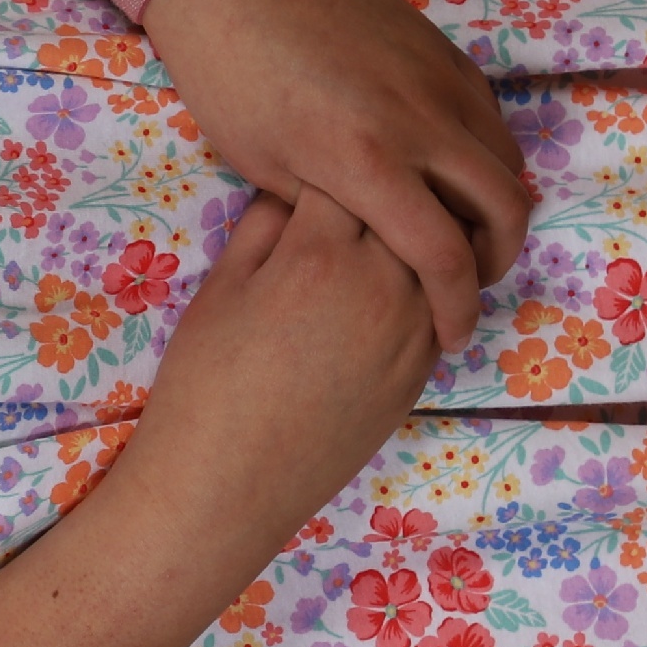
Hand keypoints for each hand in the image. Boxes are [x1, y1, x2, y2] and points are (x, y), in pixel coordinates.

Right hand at [131, 188, 440, 553]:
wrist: (229, 483)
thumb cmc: (205, 385)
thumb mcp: (220, 291)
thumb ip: (263, 229)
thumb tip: (296, 188)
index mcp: (317, 253)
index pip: (345, 174)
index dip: (327, 163)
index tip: (313, 165)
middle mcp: (380, 283)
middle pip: (405, 206)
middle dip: (381, 191)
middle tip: (354, 189)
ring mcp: (412, 328)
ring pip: (437, 252)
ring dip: (413, 235)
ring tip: (378, 233)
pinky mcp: (423, 368)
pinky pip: (441, 303)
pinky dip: (424, 285)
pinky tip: (387, 289)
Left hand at [138, 0, 529, 354]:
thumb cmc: (227, 75)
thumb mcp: (264, 166)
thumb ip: (331, 212)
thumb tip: (376, 246)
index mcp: (367, 162)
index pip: (444, 257)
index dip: (455, 310)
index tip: (448, 337)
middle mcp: (421, 120)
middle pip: (506, 210)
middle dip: (495, 262)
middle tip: (464, 287)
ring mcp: (439, 78)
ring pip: (506, 160)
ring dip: (495, 208)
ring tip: (456, 235)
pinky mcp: (442, 49)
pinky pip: (487, 117)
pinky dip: (482, 157)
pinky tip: (443, 175)